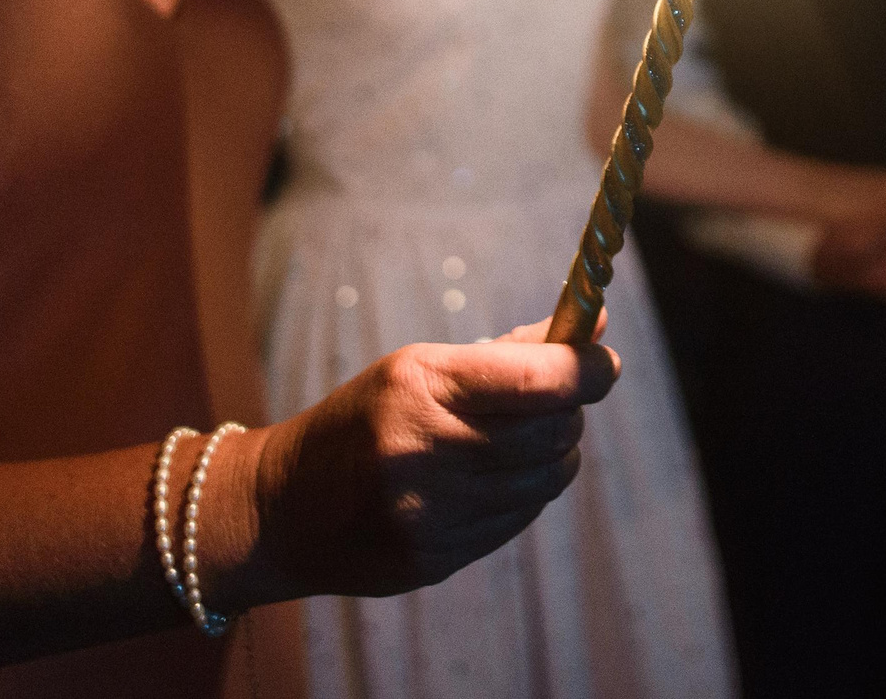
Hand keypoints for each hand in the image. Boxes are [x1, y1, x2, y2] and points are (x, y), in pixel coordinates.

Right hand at [240, 322, 617, 601]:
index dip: (589, 369)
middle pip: (552, 433)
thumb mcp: (419, 368)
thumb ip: (513, 352)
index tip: (603, 362)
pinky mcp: (434, 558)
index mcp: (419, 387)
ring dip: (552, 455)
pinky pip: (517, 519)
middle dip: (570, 411)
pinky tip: (492, 479)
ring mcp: (429, 513)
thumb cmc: (363, 421)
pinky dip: (522, 493)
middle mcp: (423, 451)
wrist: (282, 509)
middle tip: (556, 399)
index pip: (540, 379)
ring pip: (544, 480)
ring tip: (521, 440)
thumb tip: (598, 326)